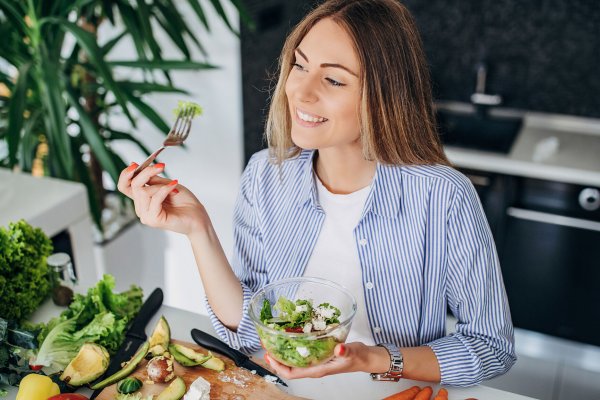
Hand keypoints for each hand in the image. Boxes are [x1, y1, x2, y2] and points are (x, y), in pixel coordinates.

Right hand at [117, 162, 208, 235]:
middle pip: (133, 186)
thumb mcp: (166, 184)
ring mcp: (146, 215)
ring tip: (174, 184)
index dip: (125, 174)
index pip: (124, 186)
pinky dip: (165, 190)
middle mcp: (141, 208)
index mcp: (142, 199)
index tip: (135, 164)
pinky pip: (155, 199)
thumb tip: (134, 164)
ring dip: (161, 185)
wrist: (198, 217)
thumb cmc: (185, 202)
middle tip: (161, 166)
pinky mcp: (153, 220)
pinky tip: (175, 188)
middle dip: (146, 173)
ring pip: (143, 192)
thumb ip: (151, 178)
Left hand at [264, 342, 384, 378]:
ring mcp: (316, 360)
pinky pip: (302, 352)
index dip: (278, 366)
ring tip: (274, 339)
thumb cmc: (358, 358)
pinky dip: (294, 344)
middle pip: (289, 367)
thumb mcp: (352, 353)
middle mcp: (314, 366)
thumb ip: (345, 351)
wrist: (366, 358)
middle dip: (276, 357)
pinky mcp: (319, 353)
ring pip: (294, 360)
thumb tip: (338, 349)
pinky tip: (292, 334)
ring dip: (283, 351)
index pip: (292, 373)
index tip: (269, 355)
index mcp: (318, 370)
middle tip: (267, 344)